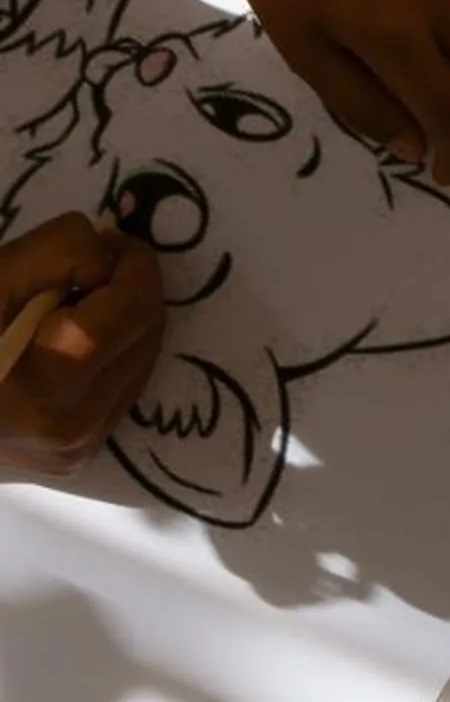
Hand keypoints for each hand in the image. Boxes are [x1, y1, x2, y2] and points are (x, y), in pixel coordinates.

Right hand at [0, 215, 163, 478]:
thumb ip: (58, 251)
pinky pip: (119, 394)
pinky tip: (64, 347)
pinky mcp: (71, 461)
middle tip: (86, 269)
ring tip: (70, 308)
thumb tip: (109, 257)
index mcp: (49, 377)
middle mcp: (73, 425)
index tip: (106, 241)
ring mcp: (73, 450)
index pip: (136, 303)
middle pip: (148, 332)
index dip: (132, 260)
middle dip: (129, 289)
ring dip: (123, 323)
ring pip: (141, 362)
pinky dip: (108, 359)